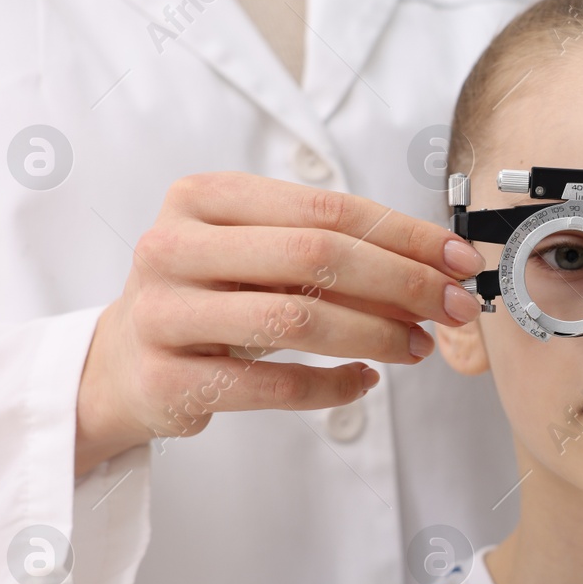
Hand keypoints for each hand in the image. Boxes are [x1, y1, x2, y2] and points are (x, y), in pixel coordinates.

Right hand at [74, 172, 484, 474]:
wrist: (123, 363)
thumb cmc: (212, 296)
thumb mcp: (258, 255)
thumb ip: (331, 249)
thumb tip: (438, 269)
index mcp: (204, 197)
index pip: (326, 208)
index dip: (404, 235)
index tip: (459, 261)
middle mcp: (174, 246)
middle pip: (316, 257)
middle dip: (402, 283)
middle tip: (454, 307)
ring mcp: (164, 313)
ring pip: (296, 320)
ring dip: (376, 335)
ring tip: (417, 347)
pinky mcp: (166, 379)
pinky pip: (271, 386)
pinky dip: (331, 386)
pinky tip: (364, 382)